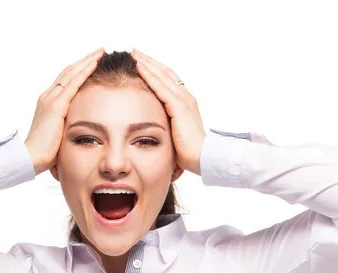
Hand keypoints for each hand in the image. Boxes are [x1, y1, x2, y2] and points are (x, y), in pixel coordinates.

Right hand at [24, 48, 104, 174]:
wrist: (31, 158)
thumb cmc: (45, 151)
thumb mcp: (59, 133)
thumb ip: (67, 125)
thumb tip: (81, 129)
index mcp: (48, 103)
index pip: (65, 80)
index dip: (79, 70)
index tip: (92, 62)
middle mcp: (48, 97)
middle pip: (68, 72)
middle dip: (84, 61)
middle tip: (99, 51)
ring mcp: (51, 99)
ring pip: (71, 74)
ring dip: (86, 62)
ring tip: (100, 53)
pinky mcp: (56, 106)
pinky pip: (72, 84)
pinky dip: (84, 72)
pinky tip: (94, 64)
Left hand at [131, 49, 205, 174]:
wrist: (203, 157)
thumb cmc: (190, 151)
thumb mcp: (176, 134)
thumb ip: (168, 126)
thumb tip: (155, 128)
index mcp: (186, 103)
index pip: (169, 80)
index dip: (155, 69)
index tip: (142, 61)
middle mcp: (186, 97)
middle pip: (165, 72)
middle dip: (149, 61)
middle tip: (135, 51)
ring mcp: (183, 100)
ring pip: (162, 76)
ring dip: (147, 63)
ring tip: (134, 54)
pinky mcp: (178, 107)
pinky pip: (160, 87)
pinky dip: (149, 75)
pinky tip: (139, 67)